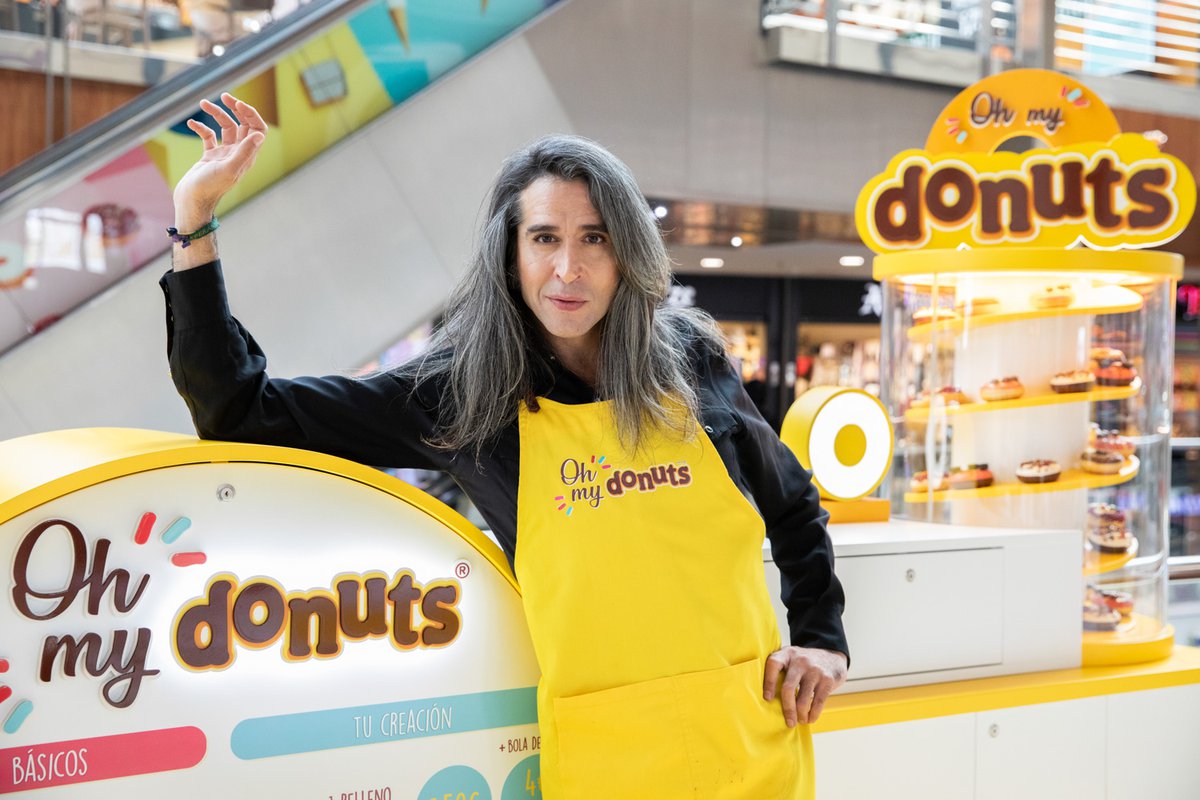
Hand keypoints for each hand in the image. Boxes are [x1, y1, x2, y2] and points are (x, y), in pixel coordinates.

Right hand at [173, 92, 267, 223]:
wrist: (191, 202)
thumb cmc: (209, 188)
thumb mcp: (228, 169)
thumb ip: (244, 152)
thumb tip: (260, 135)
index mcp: (247, 156)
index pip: (257, 130)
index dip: (251, 114)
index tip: (237, 104)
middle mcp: (238, 154)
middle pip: (243, 125)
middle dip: (236, 109)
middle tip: (225, 96)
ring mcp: (224, 154)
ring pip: (225, 127)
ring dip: (216, 113)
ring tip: (203, 103)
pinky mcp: (209, 156)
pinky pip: (208, 136)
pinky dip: (201, 127)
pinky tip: (191, 123)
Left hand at [763, 646, 847, 726]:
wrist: (832, 657)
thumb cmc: (803, 664)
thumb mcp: (791, 660)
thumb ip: (779, 672)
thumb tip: (768, 701)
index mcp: (786, 654)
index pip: (773, 665)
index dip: (768, 682)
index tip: (767, 699)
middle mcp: (800, 660)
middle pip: (788, 687)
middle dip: (787, 709)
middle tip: (789, 722)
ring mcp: (814, 670)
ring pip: (803, 698)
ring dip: (801, 714)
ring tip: (800, 721)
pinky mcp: (827, 679)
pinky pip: (818, 701)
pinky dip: (813, 714)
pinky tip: (810, 718)